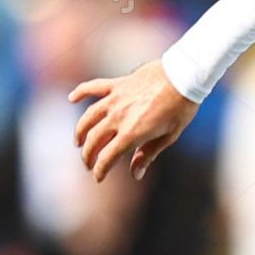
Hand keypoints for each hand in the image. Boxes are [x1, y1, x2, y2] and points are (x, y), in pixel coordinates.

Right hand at [70, 59, 197, 182]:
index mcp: (132, 133)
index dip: (100, 169)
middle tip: (88, 163)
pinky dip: (80, 92)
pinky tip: (71, 98)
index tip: (98, 178)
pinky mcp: (117, 84)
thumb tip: (136, 174)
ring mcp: (115, 99)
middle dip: (88, 155)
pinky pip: (93, 88)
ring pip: (89, 117)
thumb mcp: (168, 137)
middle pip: (94, 139)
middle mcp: (118, 117)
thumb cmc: (180, 109)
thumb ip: (148, 154)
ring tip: (78, 141)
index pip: (108, 156)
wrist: (183, 76)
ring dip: (80, 131)